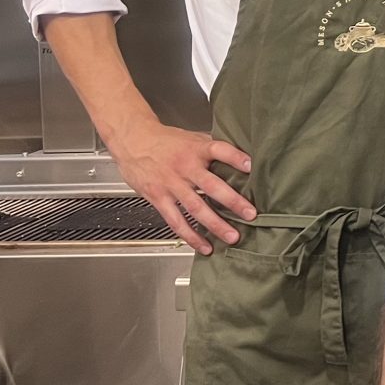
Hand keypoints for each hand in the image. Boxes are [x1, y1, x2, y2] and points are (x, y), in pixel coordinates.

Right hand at [107, 118, 253, 252]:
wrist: (132, 140)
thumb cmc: (165, 140)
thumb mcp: (191, 138)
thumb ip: (212, 149)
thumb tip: (240, 159)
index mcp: (196, 149)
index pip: (219, 150)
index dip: (235, 157)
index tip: (251, 166)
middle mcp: (185, 167)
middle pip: (211, 185)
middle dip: (233, 201)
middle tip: (250, 214)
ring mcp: (171, 184)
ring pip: (195, 207)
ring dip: (215, 224)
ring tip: (232, 236)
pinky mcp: (158, 198)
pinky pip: (176, 220)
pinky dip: (191, 235)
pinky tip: (205, 246)